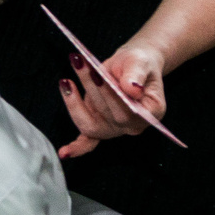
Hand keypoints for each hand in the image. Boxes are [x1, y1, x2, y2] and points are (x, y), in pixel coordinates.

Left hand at [56, 42, 166, 158]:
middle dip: (92, 89)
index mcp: (151, 112)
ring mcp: (115, 129)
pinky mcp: (99, 127)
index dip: (112, 95)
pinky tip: (63, 153)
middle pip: (109, 115)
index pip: (130, 111)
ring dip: (75, 103)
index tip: (98, 75)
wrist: (130, 65)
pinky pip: (88, 142)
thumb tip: (132, 89)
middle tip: (81, 63)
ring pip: (91, 124)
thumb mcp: (140, 61)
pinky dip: (77, 148)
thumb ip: (136, 74)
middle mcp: (133, 125)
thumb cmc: (138, 63)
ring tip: (67, 81)